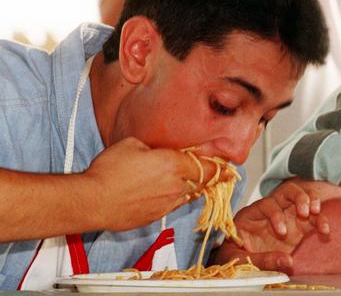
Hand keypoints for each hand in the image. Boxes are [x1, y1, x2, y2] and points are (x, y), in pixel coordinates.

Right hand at [81, 137, 212, 231]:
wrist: (92, 201)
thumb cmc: (108, 171)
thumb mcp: (133, 144)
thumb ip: (153, 147)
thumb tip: (158, 150)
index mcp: (173, 165)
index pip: (208, 167)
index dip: (221, 168)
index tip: (229, 167)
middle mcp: (175, 186)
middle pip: (202, 183)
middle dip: (210, 178)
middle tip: (217, 173)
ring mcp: (167, 204)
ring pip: (189, 195)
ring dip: (192, 188)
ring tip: (190, 181)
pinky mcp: (155, 216)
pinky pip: (173, 205)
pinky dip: (175, 198)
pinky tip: (165, 192)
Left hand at [212, 180, 329, 272]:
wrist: (237, 264)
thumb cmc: (233, 257)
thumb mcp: (238, 259)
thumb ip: (261, 260)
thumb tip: (287, 261)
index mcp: (252, 214)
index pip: (267, 204)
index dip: (276, 215)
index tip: (282, 232)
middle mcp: (271, 211)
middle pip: (287, 192)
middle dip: (298, 197)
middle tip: (305, 211)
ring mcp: (286, 217)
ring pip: (302, 199)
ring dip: (312, 201)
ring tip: (316, 213)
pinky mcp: (298, 228)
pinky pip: (312, 218)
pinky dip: (320, 220)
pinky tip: (324, 230)